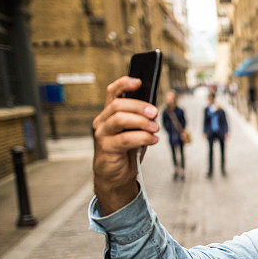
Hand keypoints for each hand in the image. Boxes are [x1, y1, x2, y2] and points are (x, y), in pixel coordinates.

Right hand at [92, 77, 159, 214]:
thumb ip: (140, 120)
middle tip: (155, 113)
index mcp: (109, 114)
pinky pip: (125, 138)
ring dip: (142, 122)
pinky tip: (153, 140)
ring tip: (155, 128)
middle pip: (118, 104)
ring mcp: (102, 135)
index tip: (139, 81)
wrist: (117, 177)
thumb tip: (153, 110)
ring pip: (120, 119)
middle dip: (139, 106)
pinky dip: (143, 137)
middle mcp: (102, 122)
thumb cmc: (127, 152)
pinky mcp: (106, 148)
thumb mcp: (135, 132)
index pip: (112, 93)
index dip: (124, 84)